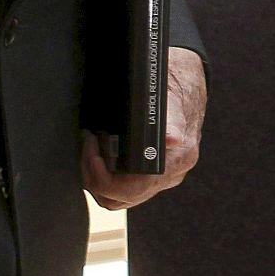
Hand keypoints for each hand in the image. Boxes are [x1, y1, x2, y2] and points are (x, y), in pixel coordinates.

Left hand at [83, 46, 206, 210]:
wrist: (188, 77)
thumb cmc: (178, 81)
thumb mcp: (171, 92)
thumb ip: (169, 118)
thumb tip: (170, 140)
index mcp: (179, 157)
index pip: (134, 189)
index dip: (105, 179)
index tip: (91, 153)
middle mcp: (173, 172)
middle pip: (122, 198)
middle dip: (94, 176)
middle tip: (86, 146)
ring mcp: (163, 175)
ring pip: (119, 198)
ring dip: (97, 178)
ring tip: (89, 149)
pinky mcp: (154, 172)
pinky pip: (124, 188)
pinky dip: (105, 176)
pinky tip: (98, 153)